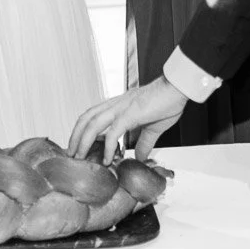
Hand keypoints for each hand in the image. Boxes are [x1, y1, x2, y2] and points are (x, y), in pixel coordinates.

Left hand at [68, 77, 187, 163]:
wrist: (178, 89)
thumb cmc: (168, 102)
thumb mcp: (153, 127)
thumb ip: (144, 142)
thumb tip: (139, 157)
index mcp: (118, 105)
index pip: (92, 115)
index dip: (81, 130)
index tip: (78, 145)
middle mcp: (115, 105)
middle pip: (86, 119)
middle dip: (75, 137)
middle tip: (71, 154)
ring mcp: (122, 108)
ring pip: (93, 124)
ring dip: (83, 142)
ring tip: (80, 158)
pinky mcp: (131, 113)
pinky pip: (113, 132)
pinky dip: (107, 146)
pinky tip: (108, 159)